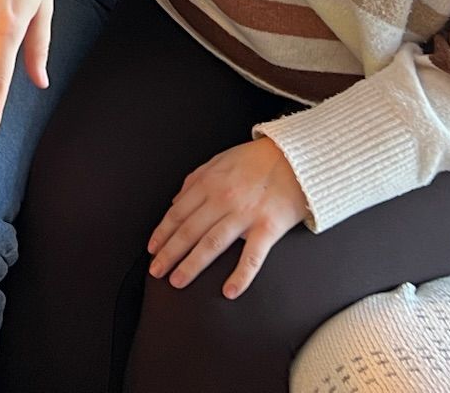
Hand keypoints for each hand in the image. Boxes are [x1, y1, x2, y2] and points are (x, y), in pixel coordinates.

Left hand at [146, 138, 309, 298]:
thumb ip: (195, 180)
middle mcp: (223, 199)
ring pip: (211, 244)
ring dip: (192, 265)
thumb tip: (175, 201)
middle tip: (157, 271)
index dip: (162, 233)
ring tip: (178, 281)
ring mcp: (245, 214)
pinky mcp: (268, 226)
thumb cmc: (257, 160)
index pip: (178, 212)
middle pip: (189, 230)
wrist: (296, 158)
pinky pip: (252, 256)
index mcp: (209, 183)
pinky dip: (240, 275)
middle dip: (170, 253)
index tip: (152, 249)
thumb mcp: (219, 161)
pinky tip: (229, 291)